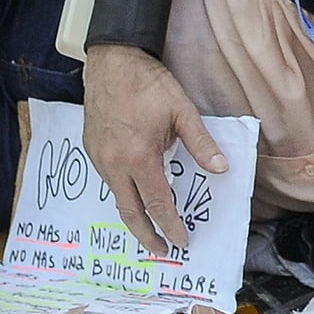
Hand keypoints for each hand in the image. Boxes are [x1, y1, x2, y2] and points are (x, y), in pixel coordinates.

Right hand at [80, 45, 227, 256]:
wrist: (111, 61)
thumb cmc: (148, 84)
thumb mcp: (182, 111)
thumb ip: (202, 144)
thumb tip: (222, 169)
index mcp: (140, 157)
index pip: (157, 204)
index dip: (170, 226)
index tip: (181, 241)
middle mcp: (115, 163)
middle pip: (130, 213)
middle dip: (147, 237)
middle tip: (162, 251)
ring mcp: (100, 157)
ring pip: (117, 198)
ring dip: (134, 216)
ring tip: (151, 228)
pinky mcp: (91, 149)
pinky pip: (109, 181)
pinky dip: (124, 195)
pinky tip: (136, 194)